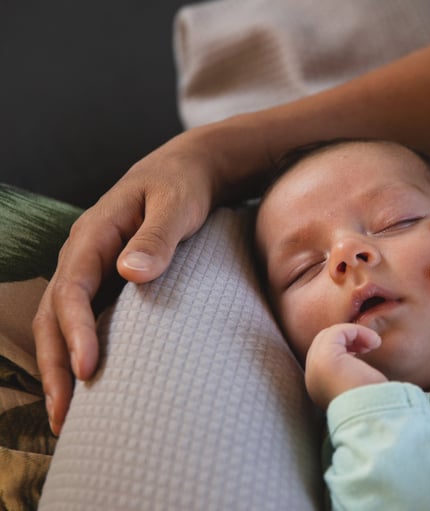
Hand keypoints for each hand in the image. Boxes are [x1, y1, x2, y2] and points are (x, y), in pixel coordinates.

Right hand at [32, 134, 218, 434]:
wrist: (188, 172)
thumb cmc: (184, 187)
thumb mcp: (176, 205)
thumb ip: (157, 237)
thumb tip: (130, 273)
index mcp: (93, 235)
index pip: (71, 289)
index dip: (75, 332)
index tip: (87, 371)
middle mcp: (82, 255)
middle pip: (52, 315)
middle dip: (55, 365)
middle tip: (65, 415)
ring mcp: (91, 270)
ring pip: (59, 323)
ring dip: (59, 367)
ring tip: (67, 416)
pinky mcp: (105, 281)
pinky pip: (81, 320)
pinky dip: (77, 352)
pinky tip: (87, 384)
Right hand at [304, 324, 387, 409]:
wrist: (374, 417)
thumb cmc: (374, 406)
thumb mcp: (361, 390)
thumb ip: (354, 377)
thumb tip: (361, 365)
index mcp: (318, 388)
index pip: (322, 356)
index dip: (343, 348)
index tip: (363, 352)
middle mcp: (313, 378)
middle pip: (322, 343)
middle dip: (346, 338)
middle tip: (369, 346)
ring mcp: (316, 368)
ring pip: (329, 335)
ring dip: (354, 334)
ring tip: (373, 343)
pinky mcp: (325, 358)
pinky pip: (338, 332)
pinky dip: (357, 331)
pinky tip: (374, 342)